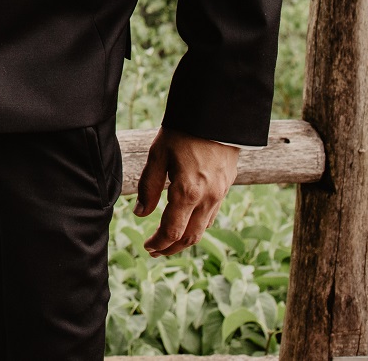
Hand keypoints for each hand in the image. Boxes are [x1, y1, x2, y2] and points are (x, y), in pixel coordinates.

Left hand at [136, 128, 239, 255]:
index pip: (172, 231)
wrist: (216, 115)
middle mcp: (208, 198)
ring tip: (167, 242)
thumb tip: (140, 213)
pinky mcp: (226, 188)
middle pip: (190, 237)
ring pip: (203, 229)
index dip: (159, 243)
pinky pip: (211, 215)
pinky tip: (184, 223)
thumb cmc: (182, 132)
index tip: (147, 247)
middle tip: (154, 251)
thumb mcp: (158, 154)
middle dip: (171, 248)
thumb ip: (148, 186)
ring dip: (185, 240)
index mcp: (188, 191)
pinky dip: (196, 226)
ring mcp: (220, 194)